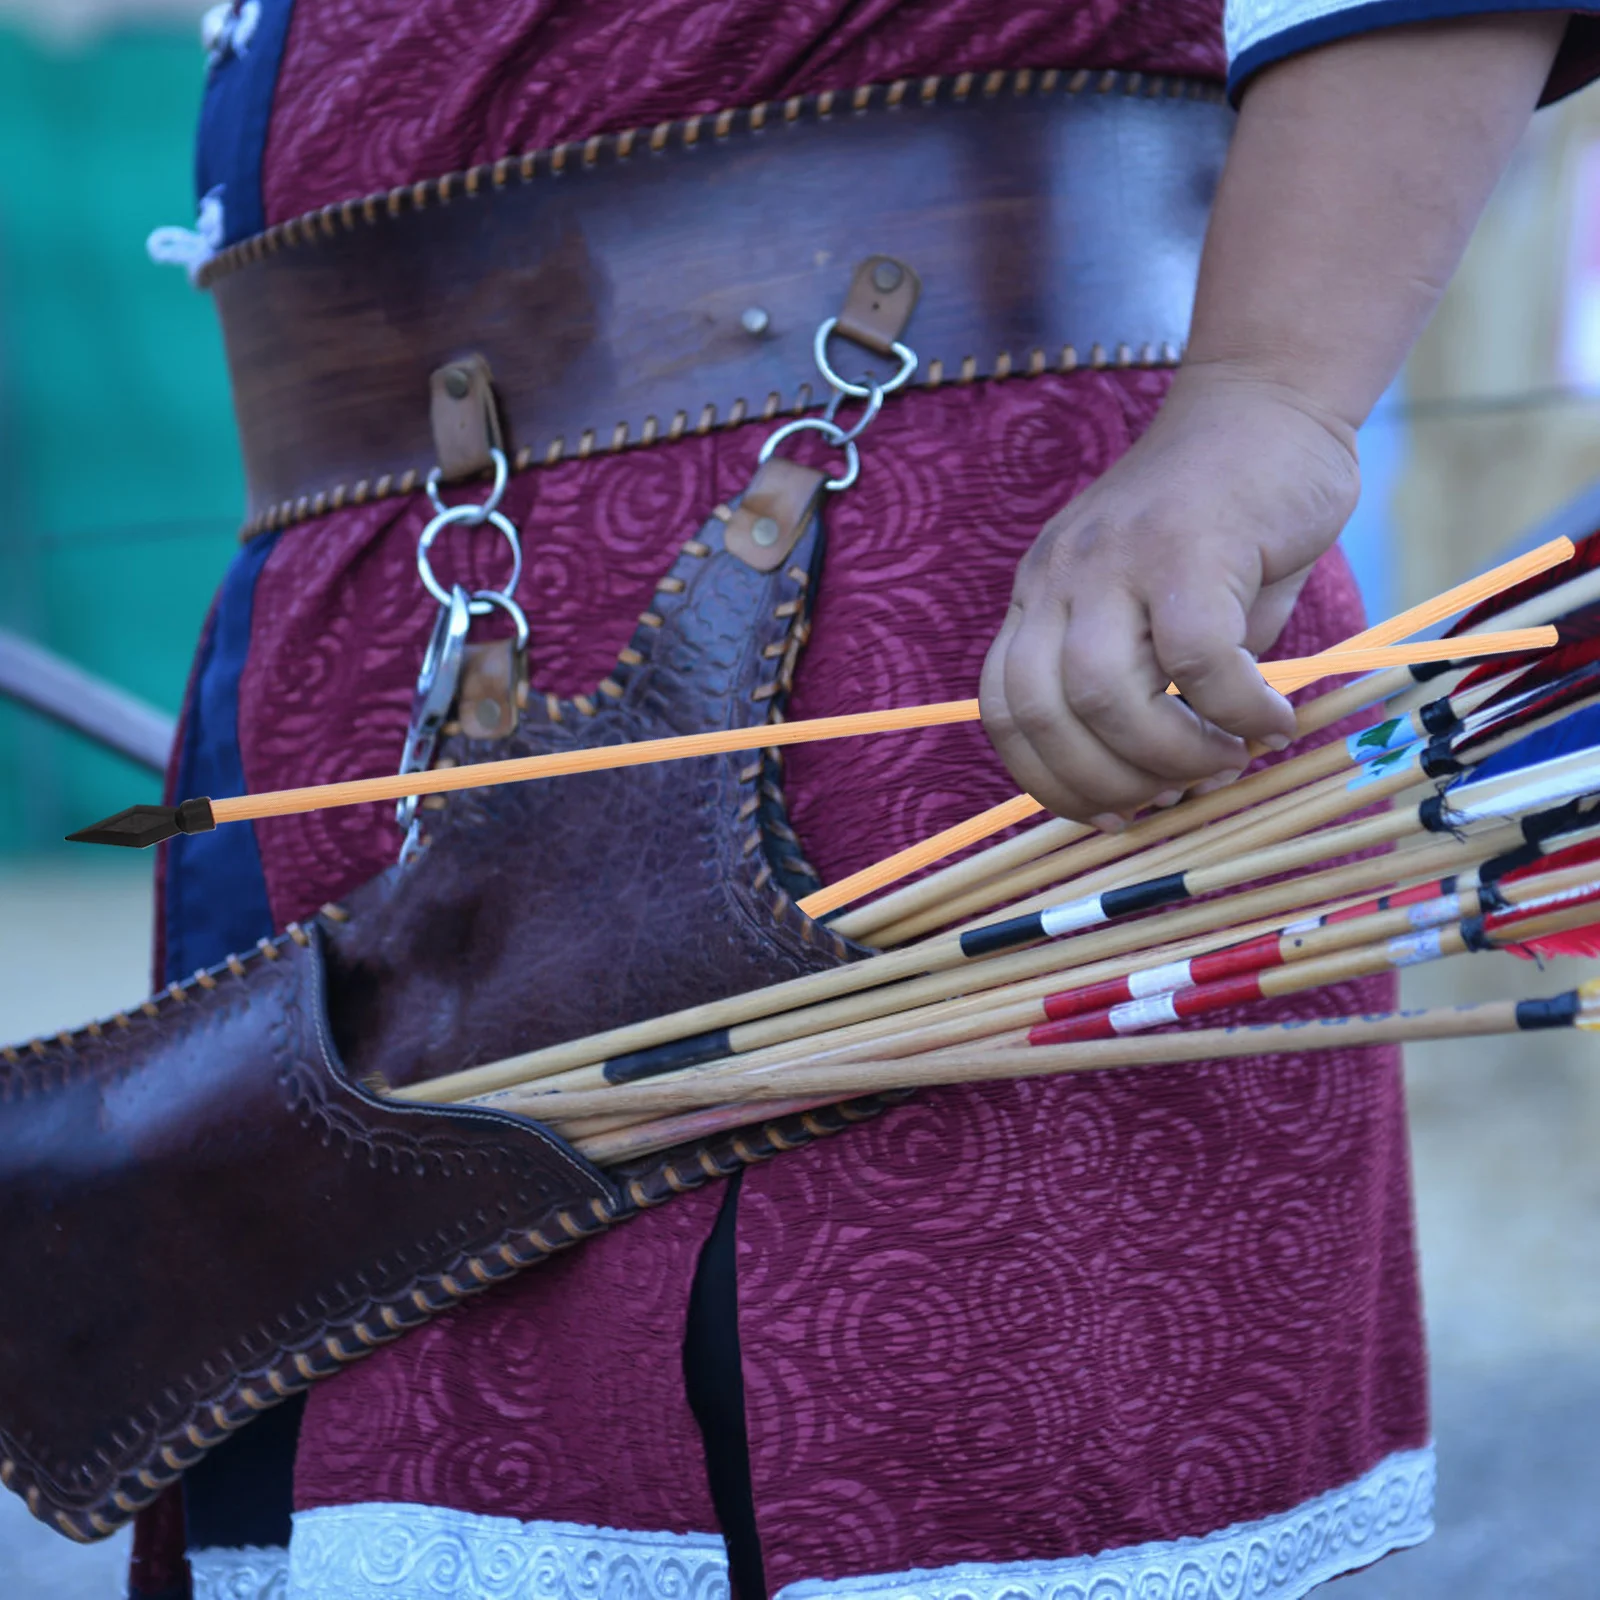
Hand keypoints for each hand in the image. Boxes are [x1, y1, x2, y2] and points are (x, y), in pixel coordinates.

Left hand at [979, 363, 1359, 826]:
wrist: (1268, 402)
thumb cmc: (1222, 522)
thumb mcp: (1159, 607)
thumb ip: (1147, 683)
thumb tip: (1167, 781)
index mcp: (1039, 594)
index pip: (1003, 708)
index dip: (1045, 778)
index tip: (1106, 813)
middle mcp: (1060, 576)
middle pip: (1042, 713)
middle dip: (1104, 783)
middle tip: (1173, 795)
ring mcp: (1116, 558)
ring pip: (1103, 695)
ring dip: (1168, 755)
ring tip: (1225, 760)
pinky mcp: (1187, 547)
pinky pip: (1195, 659)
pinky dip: (1234, 710)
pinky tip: (1270, 721)